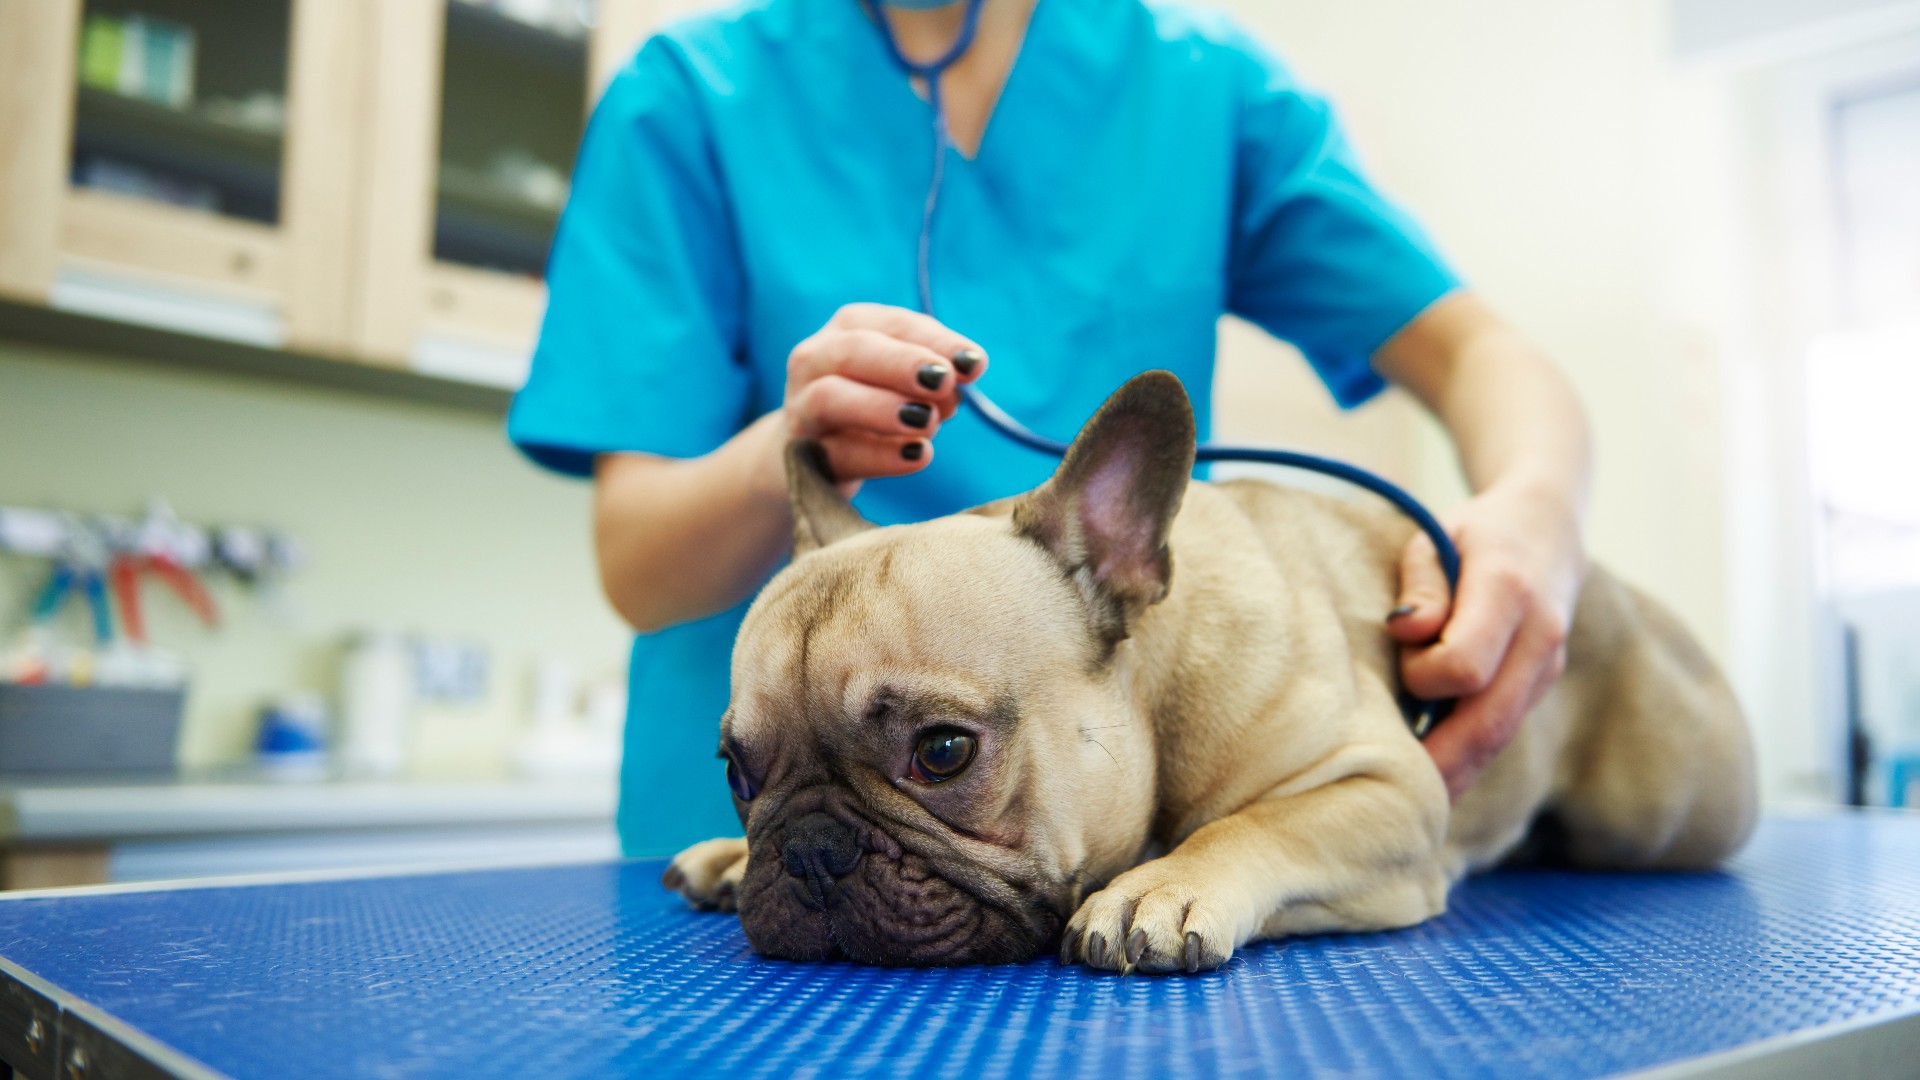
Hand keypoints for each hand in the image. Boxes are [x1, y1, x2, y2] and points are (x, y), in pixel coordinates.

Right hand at [766, 303, 987, 494]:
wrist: (814, 458)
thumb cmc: (872, 409)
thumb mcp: (907, 386)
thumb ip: (935, 380)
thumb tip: (962, 380)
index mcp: (850, 330)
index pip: (894, 325)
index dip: (935, 341)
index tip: (974, 364)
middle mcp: (816, 359)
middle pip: (852, 350)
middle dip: (901, 364)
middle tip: (943, 383)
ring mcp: (800, 408)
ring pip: (829, 398)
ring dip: (881, 407)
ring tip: (927, 421)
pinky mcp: (801, 455)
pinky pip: (837, 453)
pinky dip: (879, 456)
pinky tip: (917, 456)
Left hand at [1388, 481, 1586, 800]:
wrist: (1548, 529)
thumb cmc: (1474, 534)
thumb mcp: (1439, 536)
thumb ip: (1421, 583)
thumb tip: (1406, 630)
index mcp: (1509, 590)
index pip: (1467, 664)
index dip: (1425, 678)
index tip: (1402, 663)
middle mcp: (1540, 635)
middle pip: (1488, 720)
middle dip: (1438, 760)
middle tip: (1387, 791)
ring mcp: (1547, 666)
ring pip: (1499, 736)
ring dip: (1454, 771)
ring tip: (1404, 798)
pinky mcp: (1541, 684)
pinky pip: (1503, 731)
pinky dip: (1468, 757)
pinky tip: (1433, 775)